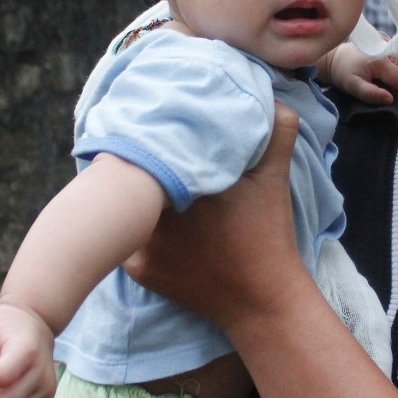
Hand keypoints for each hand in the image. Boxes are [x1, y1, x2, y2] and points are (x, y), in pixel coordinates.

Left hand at [126, 104, 303, 328]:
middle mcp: (153, 213)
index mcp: (182, 182)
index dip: (147, 135)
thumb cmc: (268, 233)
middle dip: (133, 164)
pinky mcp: (140, 270)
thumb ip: (276, 131)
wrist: (261, 300)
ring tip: (139, 185)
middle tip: (143, 152)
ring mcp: (142, 244)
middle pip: (126, 178)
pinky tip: (147, 222)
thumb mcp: (275, 178)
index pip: (147, 147)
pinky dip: (133, 230)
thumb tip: (273, 97)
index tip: (154, 128)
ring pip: (121, 209)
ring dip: (129, 199)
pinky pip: (124, 240)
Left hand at [323, 44, 397, 104]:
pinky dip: (395, 58)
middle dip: (396, 78)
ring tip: (382, 72)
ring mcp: (386, 41)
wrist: (334, 58)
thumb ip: (372, 94)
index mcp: (380, 62)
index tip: (381, 87)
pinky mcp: (383, 38)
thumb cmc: (344, 74)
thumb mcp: (355, 88)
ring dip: (397, 67)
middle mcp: (386, 49)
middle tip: (381, 81)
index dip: (393, 87)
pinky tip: (383, 63)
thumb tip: (391, 99)